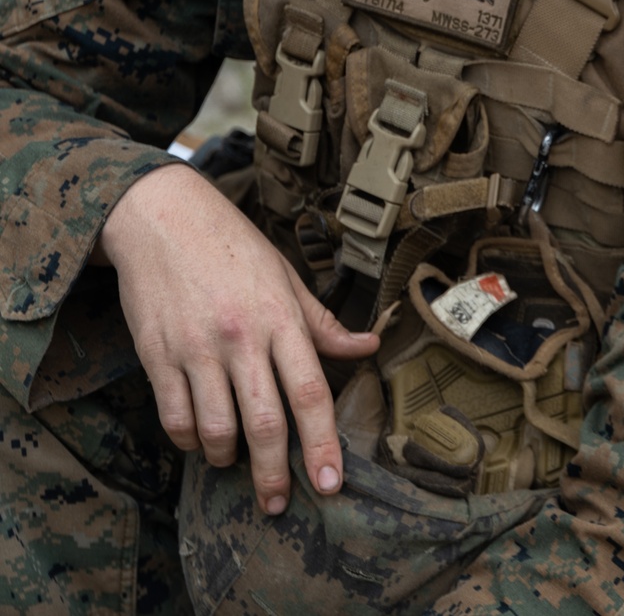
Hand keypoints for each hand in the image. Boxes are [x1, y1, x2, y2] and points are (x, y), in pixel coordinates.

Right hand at [93, 163, 378, 514]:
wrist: (162, 215)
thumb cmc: (230, 244)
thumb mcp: (285, 274)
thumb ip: (322, 321)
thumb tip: (369, 346)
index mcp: (279, 315)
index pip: (310, 391)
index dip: (323, 444)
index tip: (331, 483)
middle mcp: (240, 335)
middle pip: (265, 423)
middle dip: (276, 474)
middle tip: (279, 504)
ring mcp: (196, 347)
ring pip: (217, 429)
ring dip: (228, 458)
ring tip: (235, 461)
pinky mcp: (157, 355)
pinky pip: (175, 418)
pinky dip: (190, 440)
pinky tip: (201, 438)